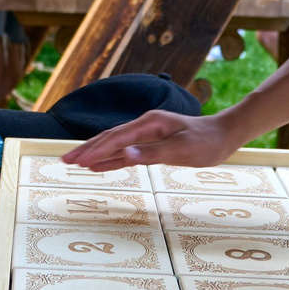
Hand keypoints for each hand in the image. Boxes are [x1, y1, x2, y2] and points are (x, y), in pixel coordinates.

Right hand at [59, 109, 237, 172]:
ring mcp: (146, 133)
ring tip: (73, 162)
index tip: (78, 161)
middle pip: (109, 138)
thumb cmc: (207, 142)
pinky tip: (98, 165)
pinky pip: (125, 151)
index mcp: (150, 124)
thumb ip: (152, 152)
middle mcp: (144, 125)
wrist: (224, 134)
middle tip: (64, 161)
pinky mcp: (151, 143)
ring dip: (94, 153)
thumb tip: (125, 153)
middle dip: (86, 149)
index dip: (96, 150)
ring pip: (114, 144)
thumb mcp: (182, 150)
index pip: (116, 138)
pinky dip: (110, 158)